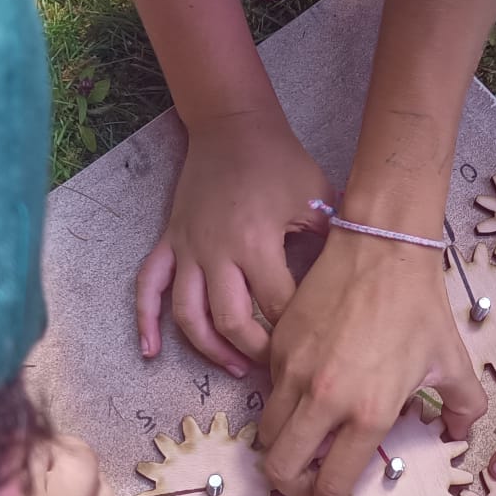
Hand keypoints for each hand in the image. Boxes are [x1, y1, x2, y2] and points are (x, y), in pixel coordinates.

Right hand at [137, 108, 334, 374]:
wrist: (232, 127)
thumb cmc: (279, 161)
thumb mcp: (316, 196)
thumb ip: (331, 239)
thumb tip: (350, 281)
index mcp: (256, 242)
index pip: (277, 305)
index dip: (295, 331)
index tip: (312, 344)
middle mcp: (217, 252)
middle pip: (231, 321)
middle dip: (256, 351)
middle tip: (277, 366)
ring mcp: (188, 249)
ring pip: (189, 316)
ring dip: (210, 350)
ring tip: (234, 368)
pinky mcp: (169, 243)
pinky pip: (149, 286)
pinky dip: (146, 321)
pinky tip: (151, 351)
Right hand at [259, 232, 486, 495]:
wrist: (382, 248)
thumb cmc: (421, 306)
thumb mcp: (454, 364)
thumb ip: (460, 409)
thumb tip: (454, 435)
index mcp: (367, 413)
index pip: (330, 484)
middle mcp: (322, 399)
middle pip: (279, 470)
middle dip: (291, 489)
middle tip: (308, 484)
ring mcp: (292, 372)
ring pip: (266, 434)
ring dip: (281, 448)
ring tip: (304, 444)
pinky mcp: (277, 346)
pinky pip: (268, 391)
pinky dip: (281, 405)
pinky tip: (305, 395)